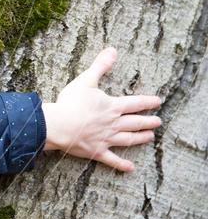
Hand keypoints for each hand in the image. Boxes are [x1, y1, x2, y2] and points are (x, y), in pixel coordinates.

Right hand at [41, 46, 162, 172]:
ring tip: (150, 137)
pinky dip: (121, 164)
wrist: (59, 125)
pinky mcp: (96, 151)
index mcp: (112, 106)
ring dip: (140, 138)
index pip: (135, 103)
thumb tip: (112, 50)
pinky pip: (112, 159)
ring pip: (128, 139)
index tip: (157, 101)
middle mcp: (113, 124)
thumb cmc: (71, 102)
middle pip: (135, 122)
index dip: (147, 102)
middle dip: (148, 121)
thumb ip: (100, 66)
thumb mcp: (86, 80)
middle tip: (158, 122)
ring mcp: (106, 139)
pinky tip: (130, 168)